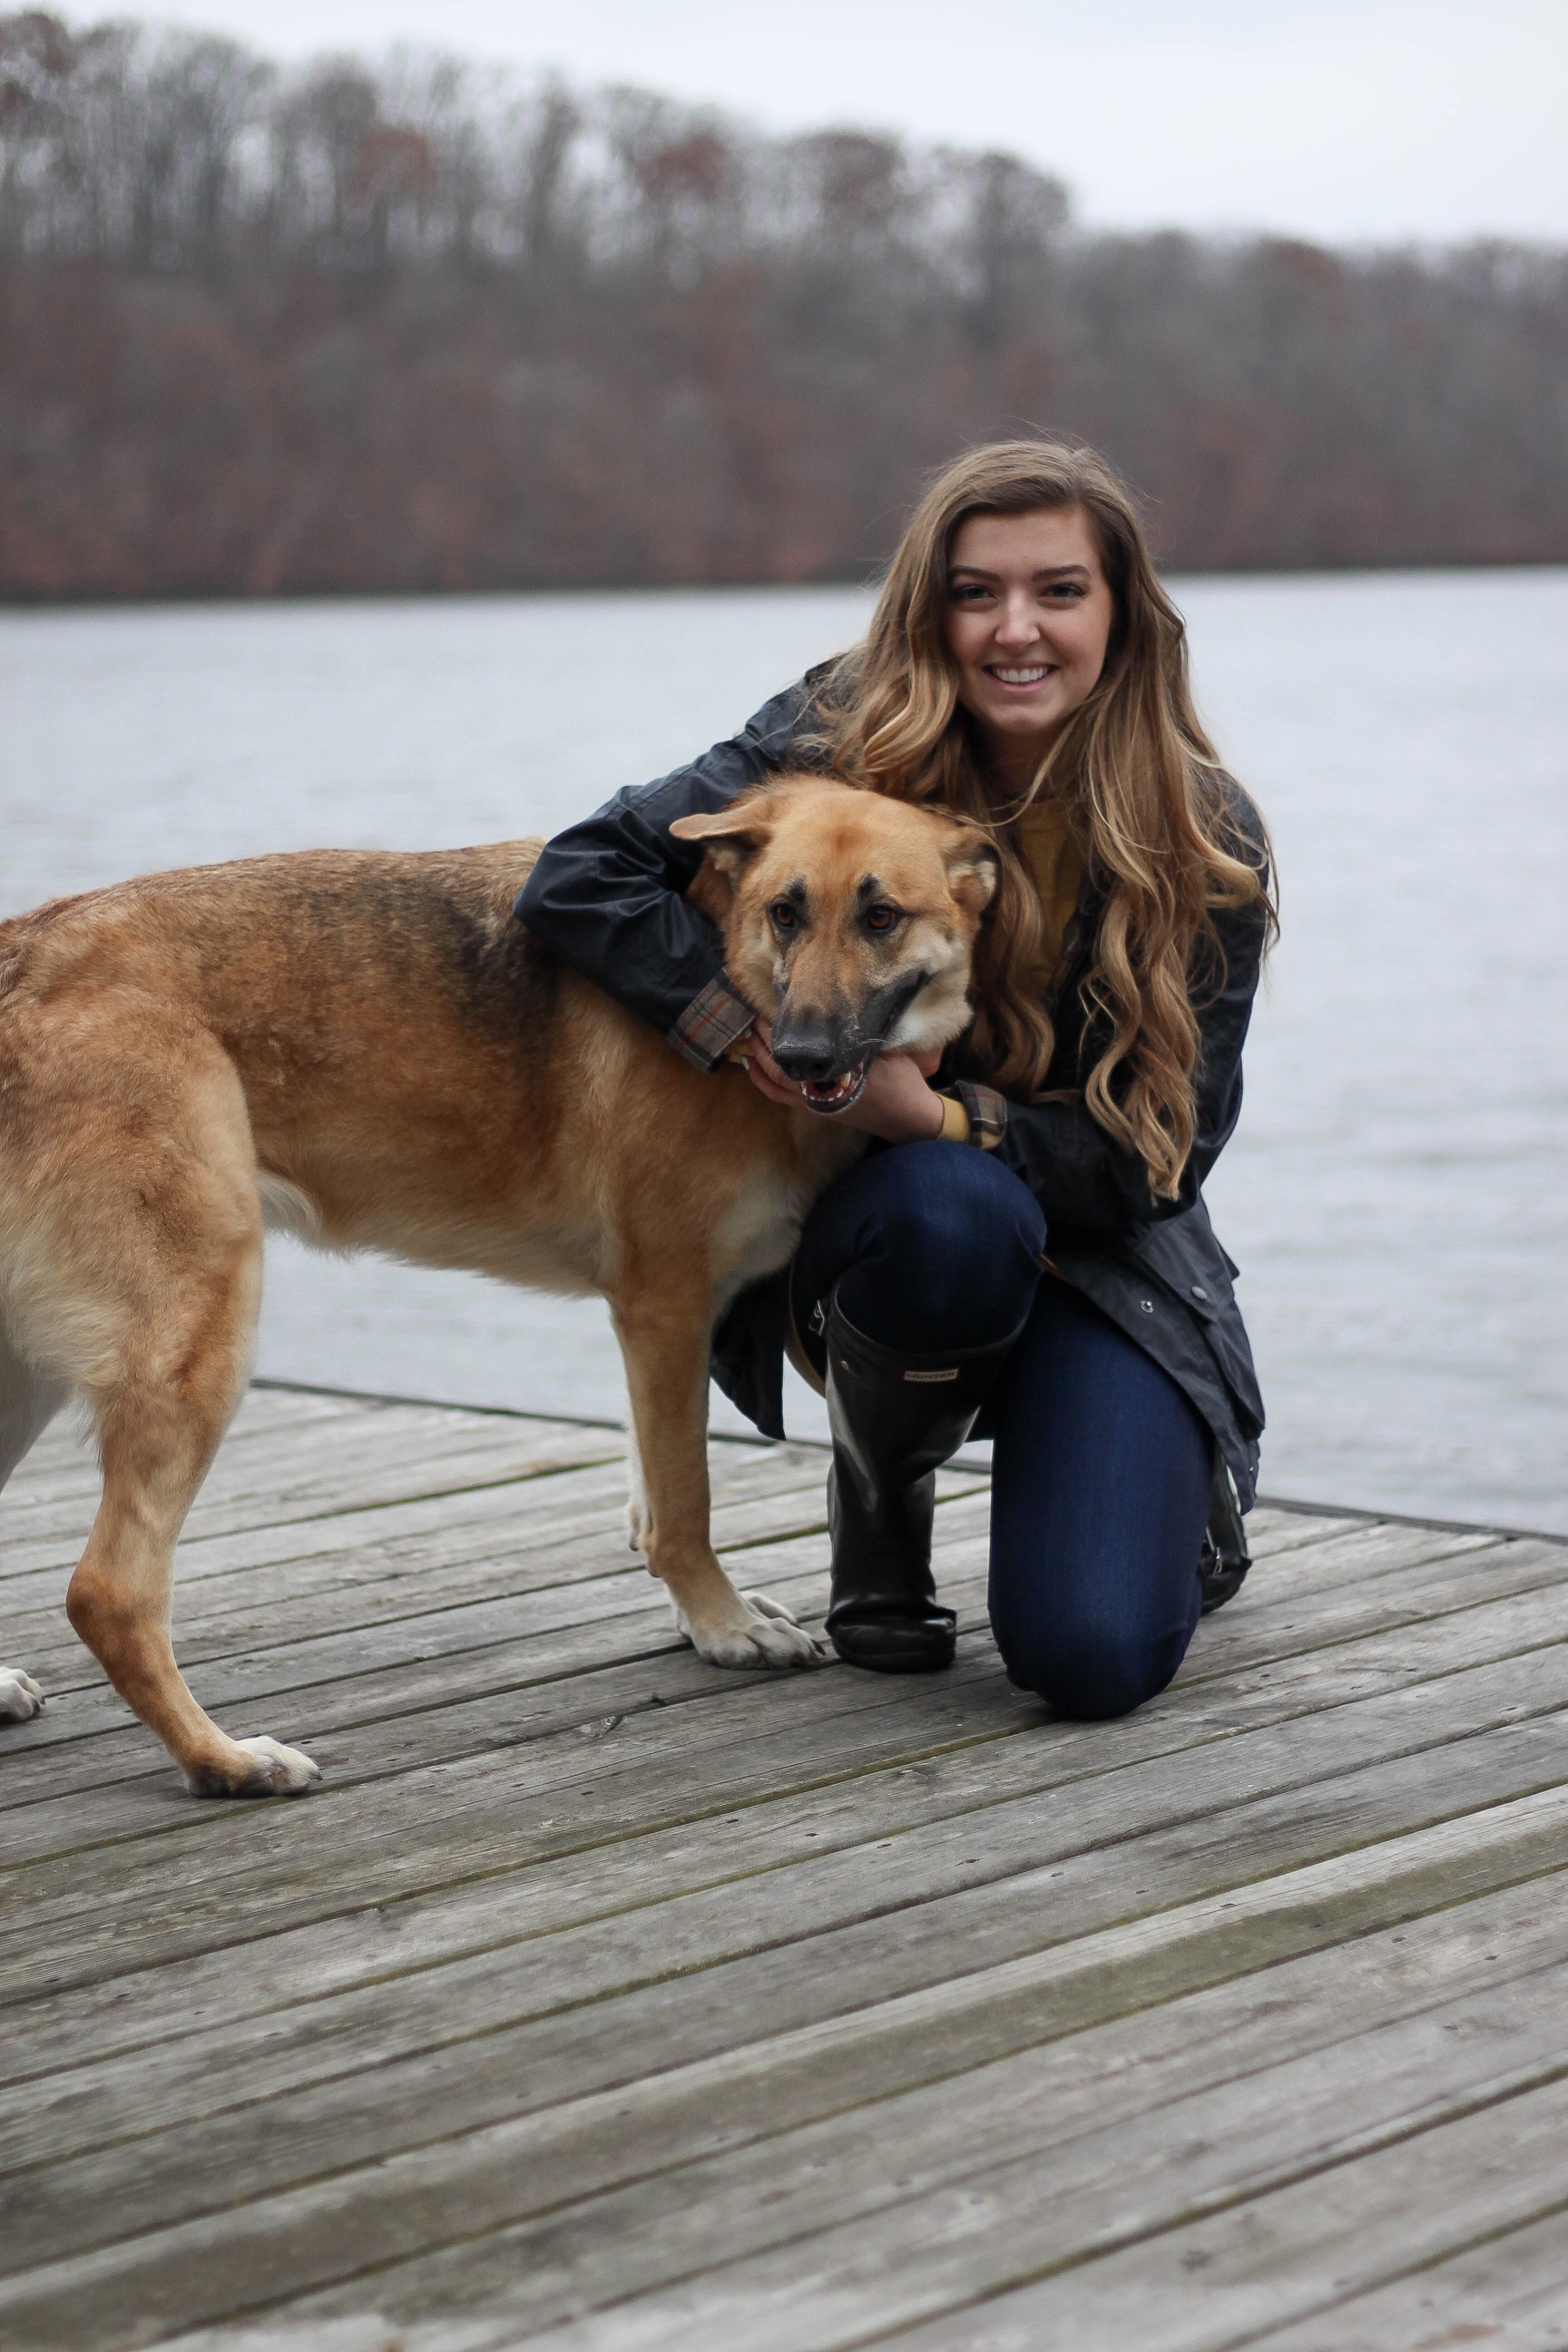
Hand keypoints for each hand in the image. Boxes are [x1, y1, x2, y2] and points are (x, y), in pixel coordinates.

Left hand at [741, 1020, 945, 1141]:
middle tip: (752, 1019)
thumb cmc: (900, 1079)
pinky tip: (754, 1065)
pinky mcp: (815, 1109)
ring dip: (758, 1060)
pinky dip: (763, 1081)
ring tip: (748, 1039)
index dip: (779, 1033)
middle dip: (762, 1042)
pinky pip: (780, 1096)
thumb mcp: (885, 1049)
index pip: (797, 1053)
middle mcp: (820, 1092)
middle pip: (778, 1068)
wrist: (906, 1116)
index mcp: (836, 1075)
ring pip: (774, 1084)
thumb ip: (856, 1035)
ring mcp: (815, 1103)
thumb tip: (835, 1007)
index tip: (769, 1010)